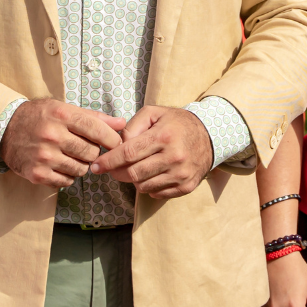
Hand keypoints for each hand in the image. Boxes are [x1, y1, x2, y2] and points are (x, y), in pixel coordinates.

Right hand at [0, 99, 124, 188]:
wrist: (4, 130)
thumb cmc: (38, 117)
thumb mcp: (63, 108)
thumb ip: (93, 117)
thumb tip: (121, 123)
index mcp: (61, 115)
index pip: (97, 129)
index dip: (112, 139)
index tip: (115, 143)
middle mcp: (52, 135)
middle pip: (91, 153)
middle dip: (93, 153)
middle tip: (85, 149)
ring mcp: (44, 156)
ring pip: (81, 170)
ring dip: (81, 166)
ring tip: (71, 157)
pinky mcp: (37, 173)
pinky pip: (66, 182)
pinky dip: (67, 176)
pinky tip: (60, 166)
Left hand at [92, 105, 213, 198]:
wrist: (210, 137)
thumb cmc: (177, 123)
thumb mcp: (154, 113)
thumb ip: (132, 125)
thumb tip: (116, 143)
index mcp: (164, 136)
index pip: (128, 153)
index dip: (109, 161)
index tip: (96, 166)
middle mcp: (174, 157)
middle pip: (134, 173)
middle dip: (117, 173)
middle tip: (111, 169)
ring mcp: (181, 174)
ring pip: (143, 186)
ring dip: (133, 179)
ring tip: (135, 168)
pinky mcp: (186, 187)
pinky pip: (156, 193)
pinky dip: (148, 186)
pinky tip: (151, 174)